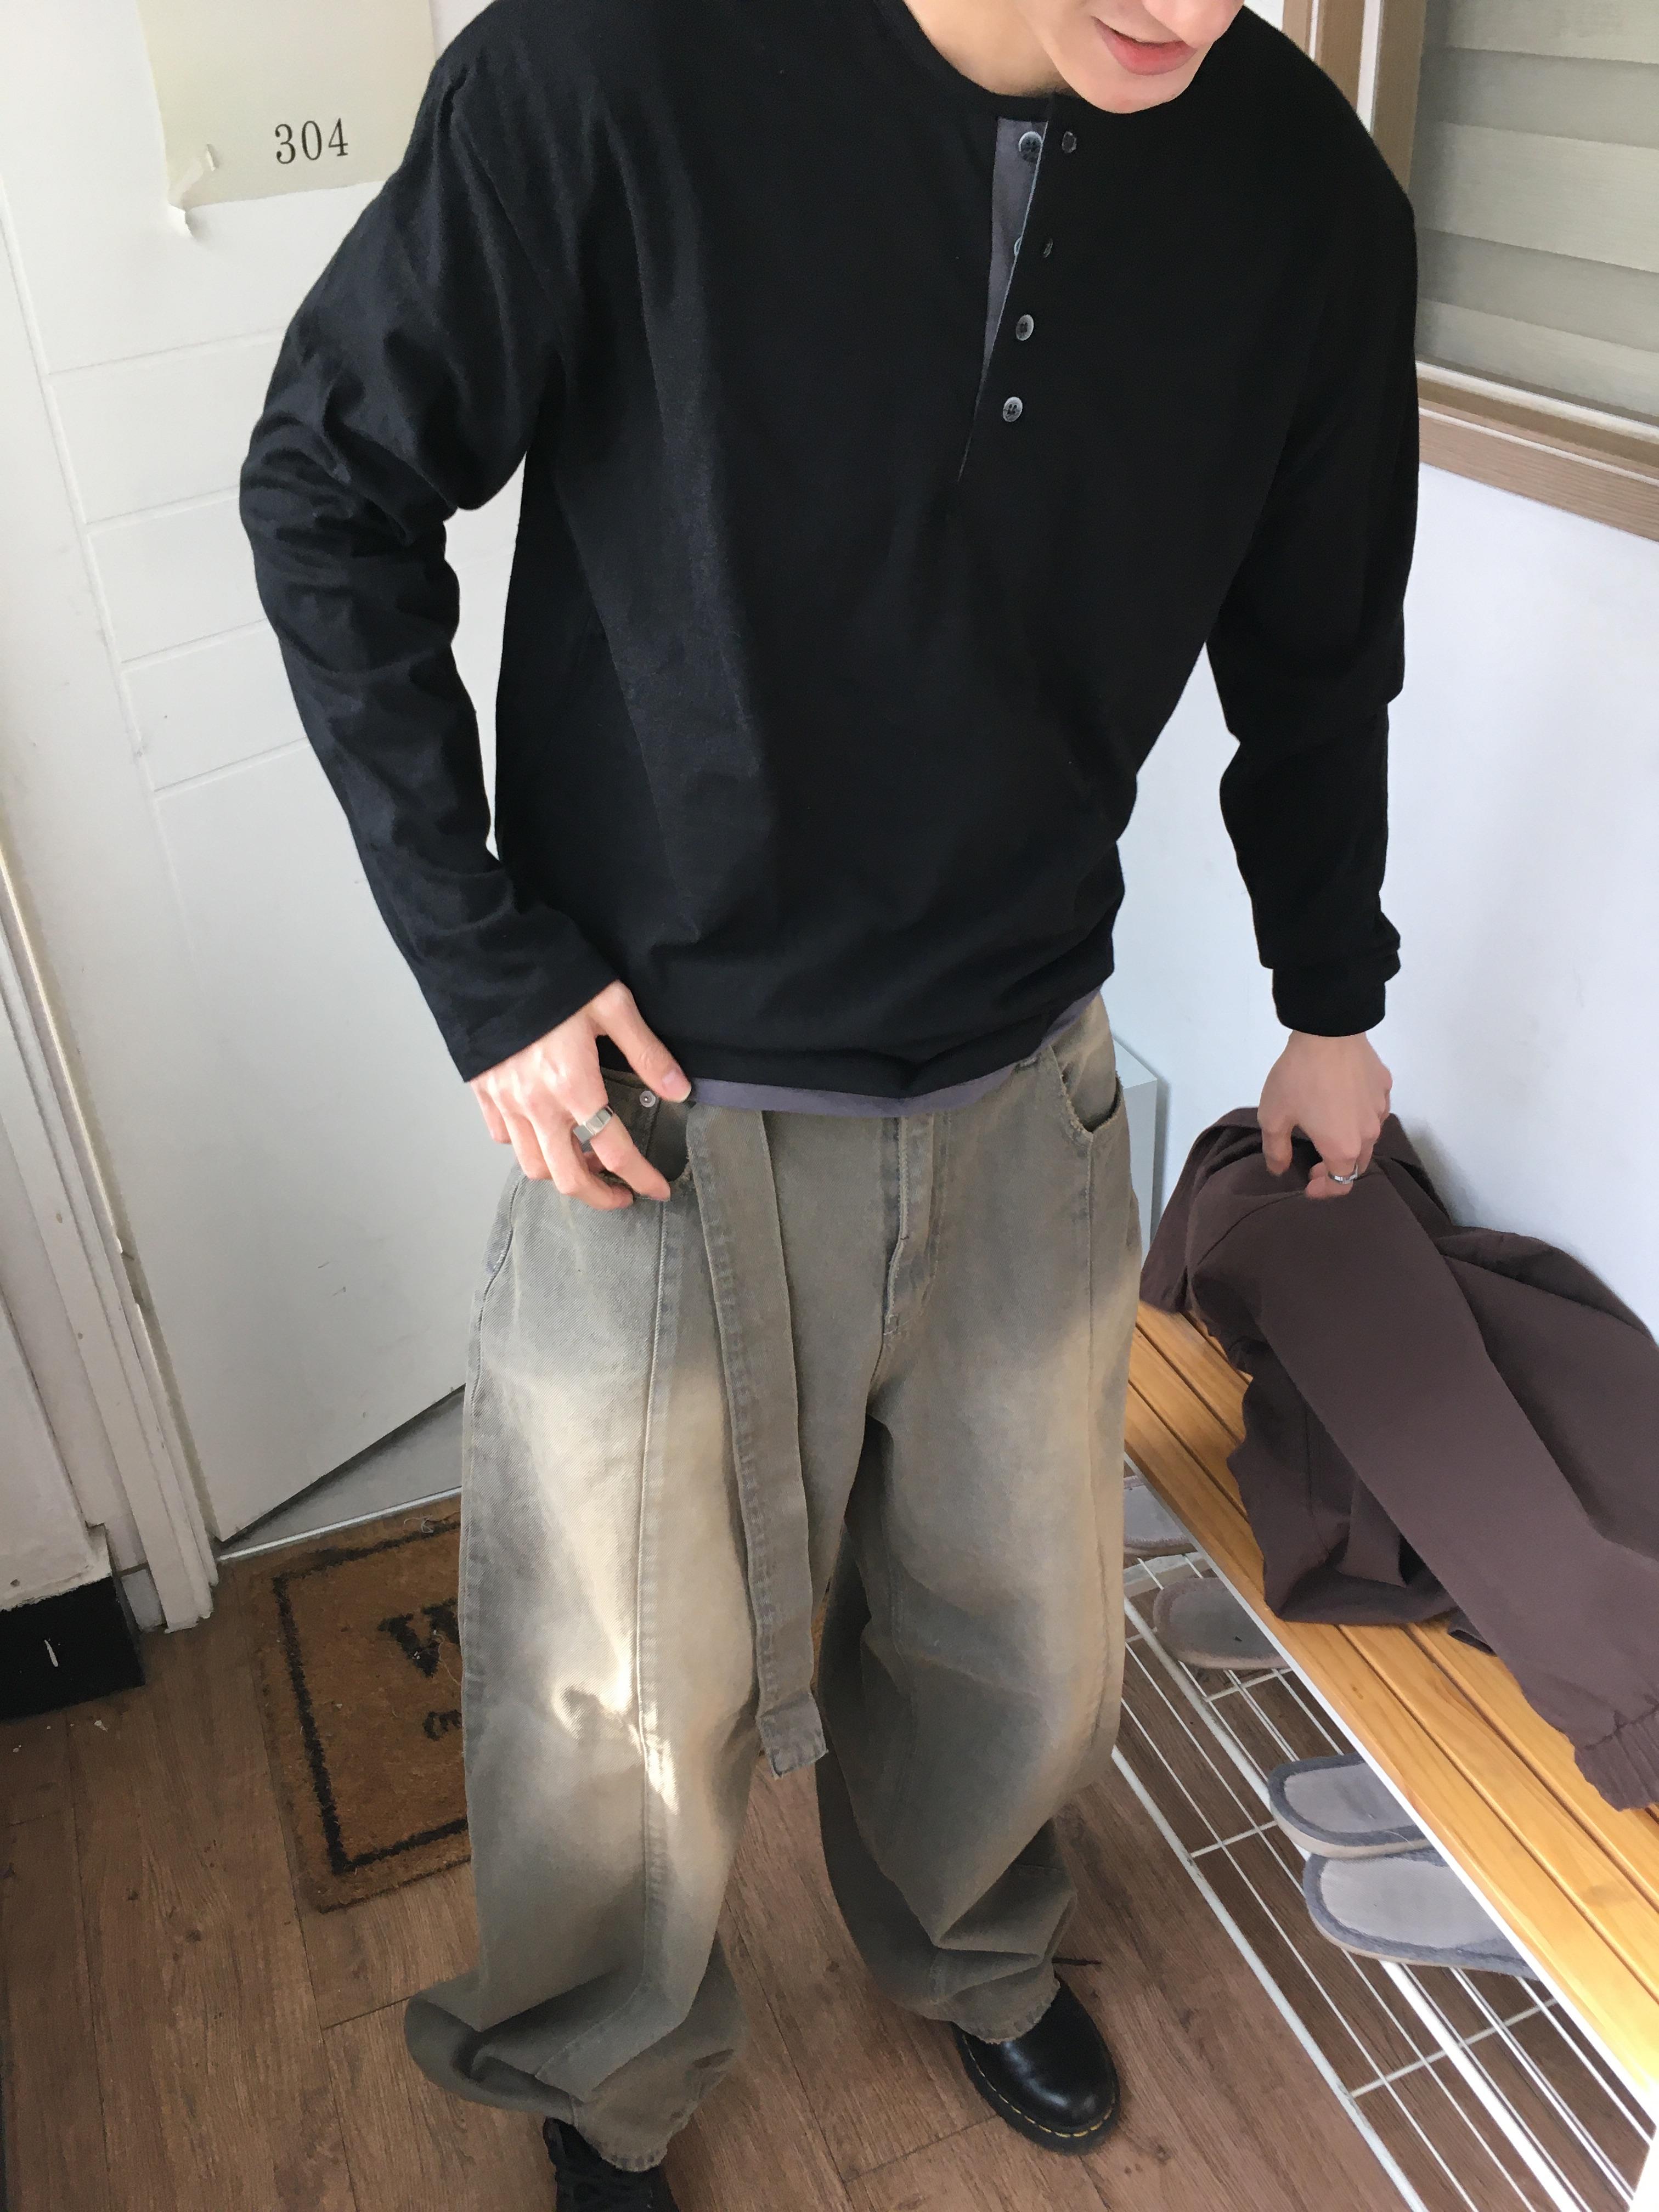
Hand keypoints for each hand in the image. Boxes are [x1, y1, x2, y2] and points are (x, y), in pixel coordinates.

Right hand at [469, 981, 690, 1209]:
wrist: (486, 952)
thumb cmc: (552, 973)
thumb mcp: (612, 1005)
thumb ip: (646, 1052)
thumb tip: (679, 1090)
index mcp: (573, 1085)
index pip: (616, 1152)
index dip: (642, 1178)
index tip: (658, 1189)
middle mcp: (536, 1104)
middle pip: (567, 1177)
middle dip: (598, 1195)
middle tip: (621, 1193)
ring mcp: (505, 1101)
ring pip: (532, 1165)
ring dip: (562, 1172)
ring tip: (585, 1157)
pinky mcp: (483, 1090)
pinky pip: (503, 1137)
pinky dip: (526, 1145)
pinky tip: (545, 1128)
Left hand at [1258, 1032, 1391, 1201]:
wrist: (1328, 1031)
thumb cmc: (1298, 1077)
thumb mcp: (1273, 1116)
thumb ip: (1276, 1149)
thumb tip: (1279, 1169)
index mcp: (1343, 1148)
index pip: (1341, 1184)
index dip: (1324, 1191)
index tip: (1307, 1183)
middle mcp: (1368, 1133)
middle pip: (1358, 1164)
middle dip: (1336, 1169)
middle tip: (1314, 1162)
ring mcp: (1380, 1109)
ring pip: (1368, 1137)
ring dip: (1349, 1142)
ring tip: (1327, 1130)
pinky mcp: (1384, 1086)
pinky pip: (1373, 1110)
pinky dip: (1359, 1115)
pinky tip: (1342, 1102)